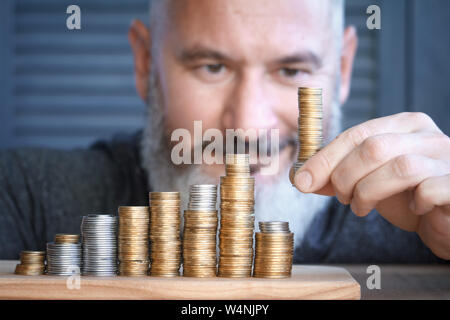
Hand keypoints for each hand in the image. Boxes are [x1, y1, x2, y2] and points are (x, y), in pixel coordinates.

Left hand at [292, 112, 449, 259]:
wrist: (448, 221)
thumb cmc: (408, 197)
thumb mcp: (368, 182)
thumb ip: (337, 176)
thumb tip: (301, 177)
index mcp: (404, 126)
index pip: (356, 134)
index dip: (325, 158)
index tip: (302, 181)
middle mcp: (428, 136)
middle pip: (373, 148)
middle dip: (344, 177)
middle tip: (340, 197)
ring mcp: (448, 158)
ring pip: (399, 167)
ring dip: (369, 192)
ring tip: (361, 207)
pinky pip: (429, 189)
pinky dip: (414, 202)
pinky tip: (412, 209)